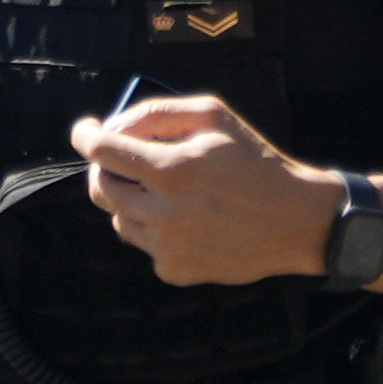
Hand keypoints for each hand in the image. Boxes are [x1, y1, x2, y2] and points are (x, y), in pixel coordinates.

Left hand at [74, 95, 331, 286]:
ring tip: (169, 190)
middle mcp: (165, 213)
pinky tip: (188, 219)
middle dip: (105, 168)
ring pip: (119, 219)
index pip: (102, 151)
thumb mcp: (214, 116)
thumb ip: (157, 113)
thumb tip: (113, 127)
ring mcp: (167, 247)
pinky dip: (155, 228)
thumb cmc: (255, 161)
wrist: (296, 221)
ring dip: (132, 199)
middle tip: (124, 159)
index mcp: (173, 170)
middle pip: (101, 188)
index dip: (86, 135)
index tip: (86, 131)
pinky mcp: (175, 270)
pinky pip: (144, 244)